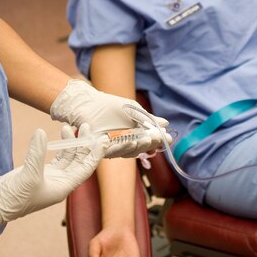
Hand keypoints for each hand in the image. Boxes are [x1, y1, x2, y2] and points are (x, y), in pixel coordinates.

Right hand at [0, 125, 106, 227]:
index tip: (102, 139)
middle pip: (79, 161)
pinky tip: (61, 134)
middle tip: (86, 125)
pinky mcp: (41, 173)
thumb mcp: (28, 174)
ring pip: (69, 158)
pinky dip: (61, 146)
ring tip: (71, 126)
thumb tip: (40, 132)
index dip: (95, 153)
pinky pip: (58, 157)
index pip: (86, 168)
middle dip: (84, 144)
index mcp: (64, 187)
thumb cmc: (15, 196)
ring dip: (72, 143)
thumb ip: (37, 152)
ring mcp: (52, 177)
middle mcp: (62, 183)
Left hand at [50, 79, 168, 156]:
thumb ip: (147, 118)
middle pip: (140, 149)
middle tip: (156, 138)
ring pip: (129, 152)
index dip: (157, 141)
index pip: (148, 141)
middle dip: (149, 144)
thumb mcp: (132, 110)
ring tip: (146, 139)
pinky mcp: (102, 150)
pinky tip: (132, 141)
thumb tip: (165, 123)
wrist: (89, 104)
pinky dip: (124, 147)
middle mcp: (125, 143)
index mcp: (133, 135)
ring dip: (138, 146)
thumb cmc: (110, 106)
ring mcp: (114, 147)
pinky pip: (114, 152)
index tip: (168, 138)